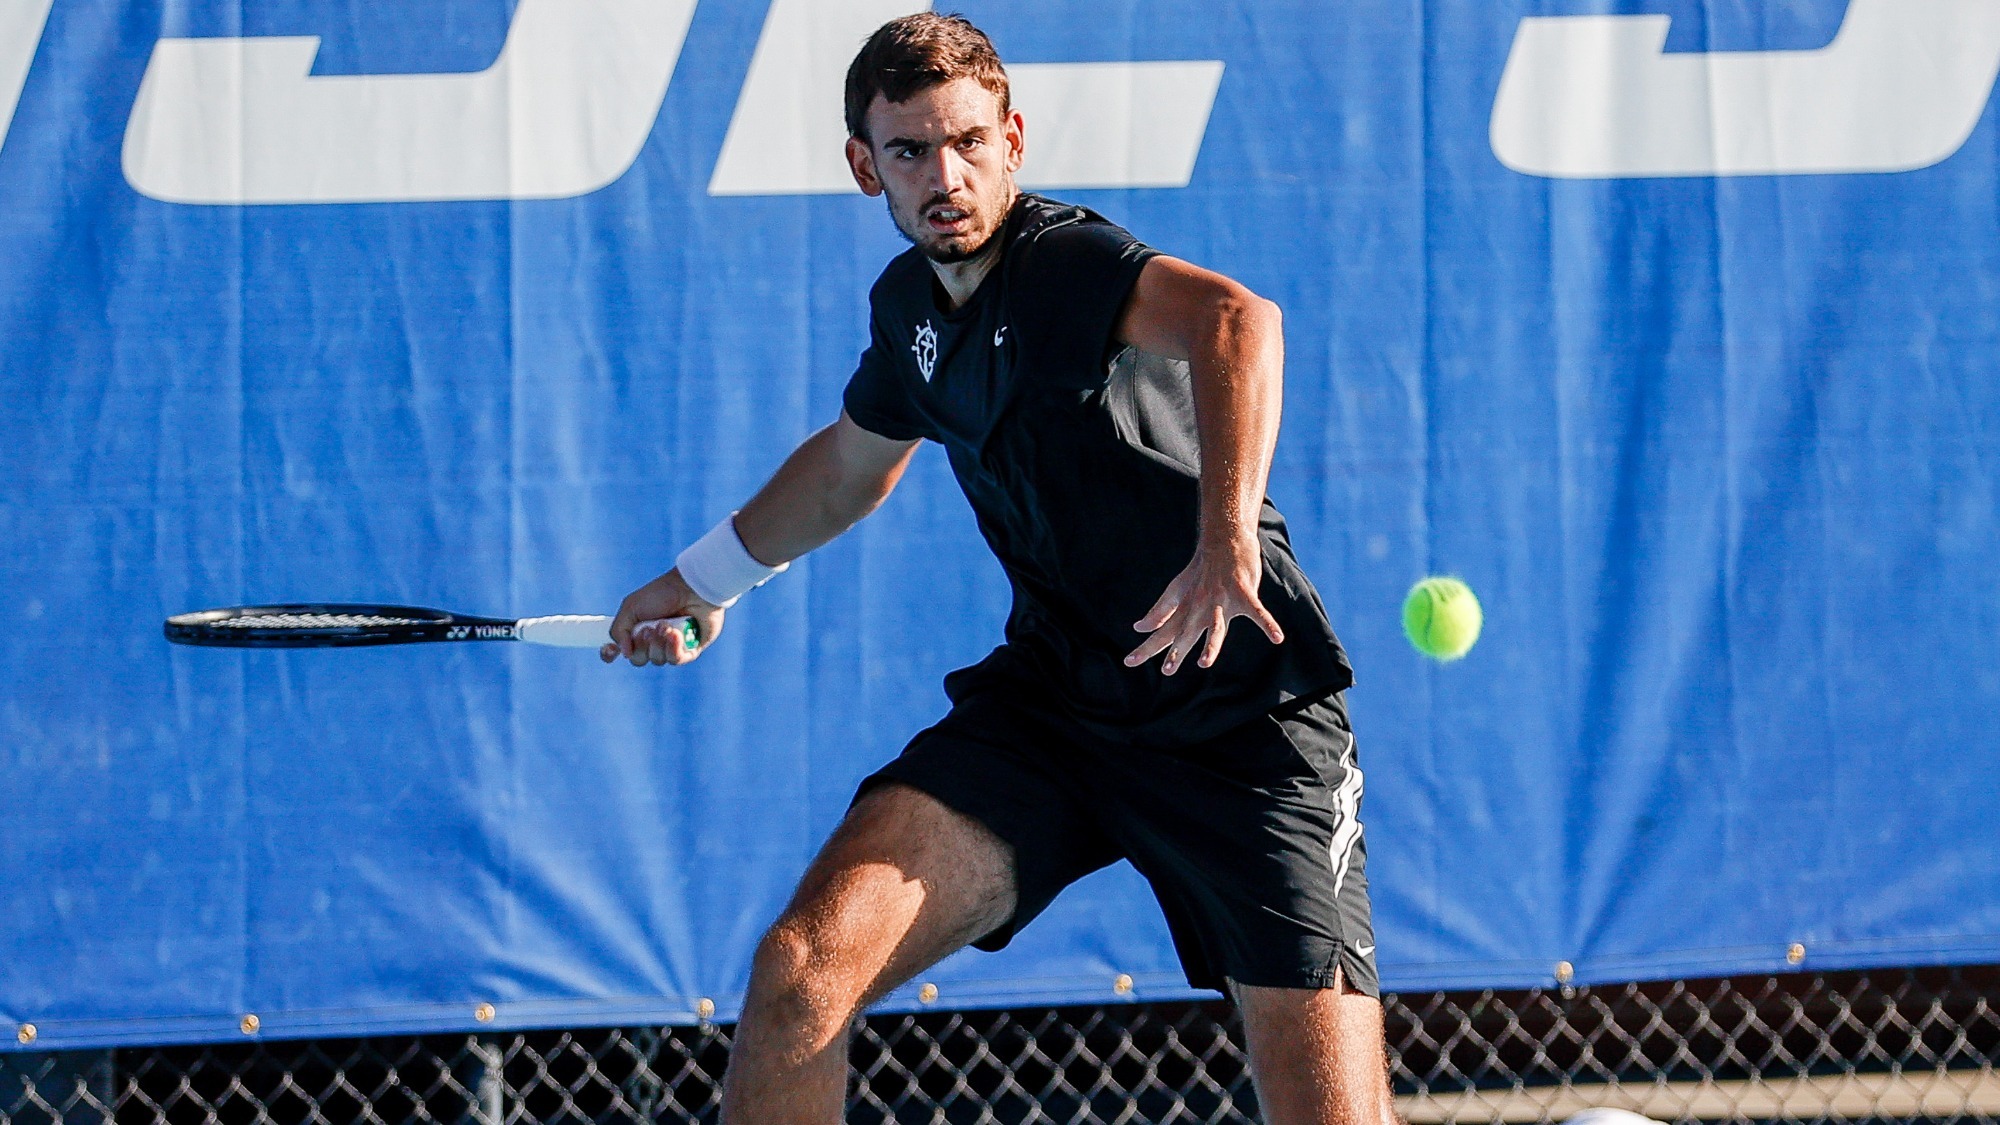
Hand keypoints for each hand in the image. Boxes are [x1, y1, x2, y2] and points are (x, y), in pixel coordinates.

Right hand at [601, 569, 727, 666]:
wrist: (692, 588)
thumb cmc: (661, 593)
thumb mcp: (631, 606)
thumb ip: (619, 630)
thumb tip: (624, 654)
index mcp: (636, 630)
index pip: (620, 651)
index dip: (611, 655)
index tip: (611, 650)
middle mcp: (653, 641)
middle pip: (638, 659)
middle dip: (642, 645)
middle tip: (649, 628)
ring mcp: (671, 647)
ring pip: (657, 660)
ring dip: (659, 643)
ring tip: (667, 625)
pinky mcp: (689, 650)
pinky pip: (676, 660)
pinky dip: (674, 647)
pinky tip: (677, 634)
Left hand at [1124, 536, 1283, 674]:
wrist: (1224, 539)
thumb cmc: (1201, 568)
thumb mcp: (1176, 589)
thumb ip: (1160, 610)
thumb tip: (1139, 627)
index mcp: (1184, 608)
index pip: (1162, 631)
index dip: (1147, 646)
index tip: (1129, 661)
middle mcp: (1200, 606)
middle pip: (1186, 632)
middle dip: (1176, 651)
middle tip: (1167, 670)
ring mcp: (1222, 600)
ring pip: (1216, 626)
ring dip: (1211, 645)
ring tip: (1204, 663)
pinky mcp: (1243, 593)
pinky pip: (1257, 612)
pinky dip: (1268, 625)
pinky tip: (1277, 638)